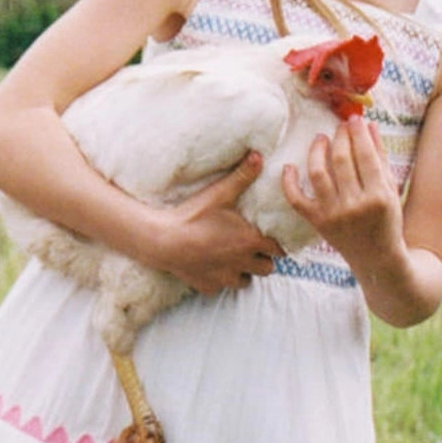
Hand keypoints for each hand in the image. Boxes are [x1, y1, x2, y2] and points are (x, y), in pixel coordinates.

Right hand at [146, 153, 283, 295]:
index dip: (275, 243)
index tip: (268, 237)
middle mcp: (243, 263)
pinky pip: (222, 287)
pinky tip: (211, 266)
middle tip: (252, 247)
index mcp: (250, 241)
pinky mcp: (209, 287)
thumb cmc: (193, 216)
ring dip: (245, 272)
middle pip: (267, 268)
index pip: (279, 249)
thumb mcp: (220, 193)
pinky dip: (220, 279)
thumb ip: (242, 176)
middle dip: (263, 259)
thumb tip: (259, 155)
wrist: (163, 241)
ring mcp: (225, 278)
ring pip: (247, 281)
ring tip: (234, 258)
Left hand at [280, 120, 403, 270]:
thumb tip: (369, 125)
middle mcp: (355, 205)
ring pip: (318, 174)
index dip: (359, 134)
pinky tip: (289, 167)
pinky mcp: (317, 223)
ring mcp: (333, 215)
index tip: (354, 119)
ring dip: (316, 151)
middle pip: (341, 161)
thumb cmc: (387, 220)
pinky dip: (288, 183)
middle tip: (340, 126)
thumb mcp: (390, 190)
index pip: (366, 156)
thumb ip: (380, 158)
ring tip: (320, 138)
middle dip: (340, 137)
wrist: (376, 257)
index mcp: (378, 196)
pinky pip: (296, 200)